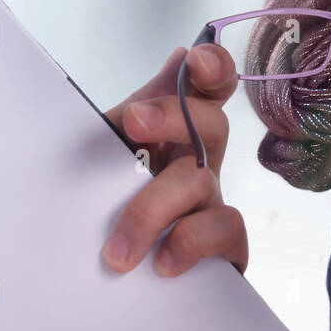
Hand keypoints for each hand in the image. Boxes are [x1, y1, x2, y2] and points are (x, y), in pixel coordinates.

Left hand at [100, 44, 248, 275]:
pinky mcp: (224, 246)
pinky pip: (225, 230)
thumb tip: (178, 57)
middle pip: (212, 124)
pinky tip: (162, 263)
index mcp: (176, 133)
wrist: (105, 274)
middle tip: (132, 123)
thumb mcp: (111, 150)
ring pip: (201, 183)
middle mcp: (201, 162)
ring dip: (152, 209)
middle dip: (174, 116)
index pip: (208, 90)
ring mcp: (213, 203)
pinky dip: (191, 243)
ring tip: (117, 248)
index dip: (213, 68)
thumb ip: (139, 107)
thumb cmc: (109, 202)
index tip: (197, 60)